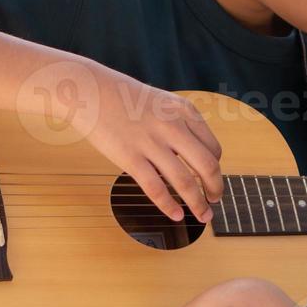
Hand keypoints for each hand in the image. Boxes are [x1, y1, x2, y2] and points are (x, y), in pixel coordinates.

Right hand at [76, 68, 223, 222]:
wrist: (90, 90)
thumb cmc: (125, 99)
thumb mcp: (163, 103)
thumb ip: (180, 126)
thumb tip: (194, 157)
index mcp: (185, 111)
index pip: (213, 149)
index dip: (217, 170)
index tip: (212, 181)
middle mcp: (173, 126)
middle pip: (208, 166)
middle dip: (216, 190)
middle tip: (215, 202)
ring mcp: (151, 142)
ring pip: (185, 182)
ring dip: (198, 204)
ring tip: (203, 216)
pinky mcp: (129, 157)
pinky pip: (155, 189)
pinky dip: (169, 206)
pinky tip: (176, 215)